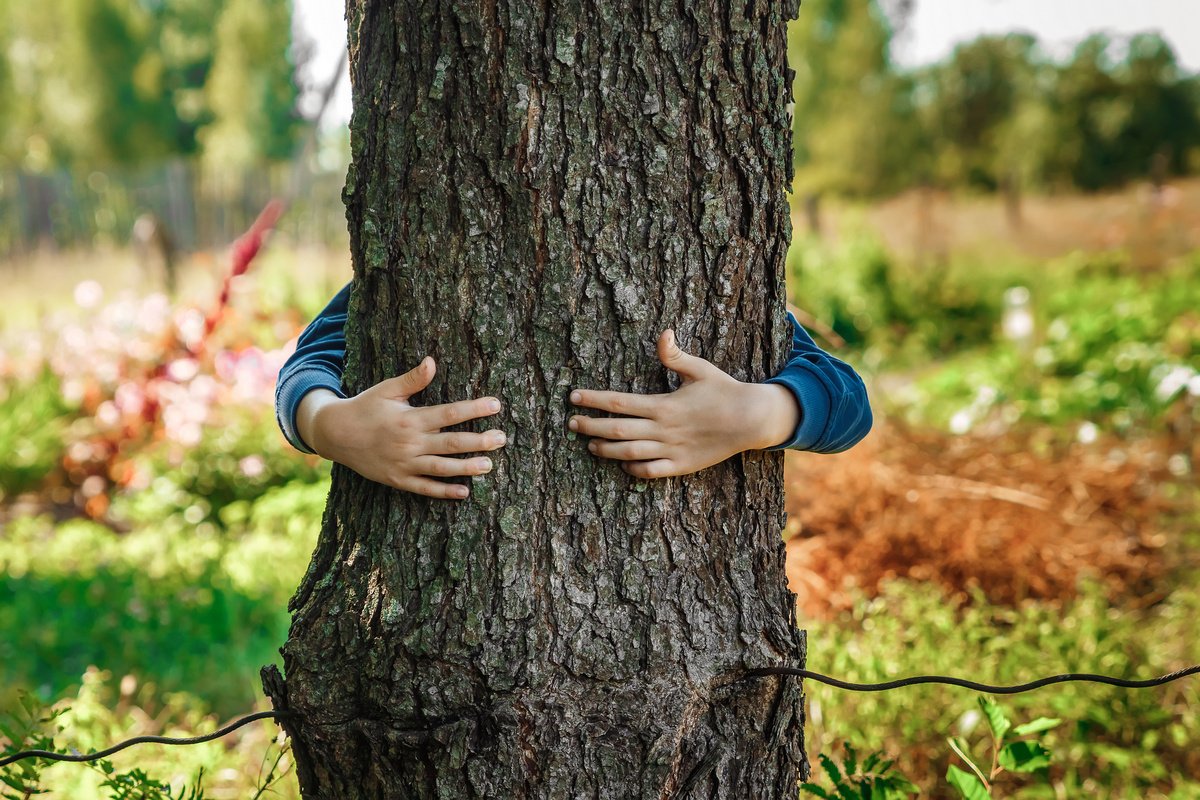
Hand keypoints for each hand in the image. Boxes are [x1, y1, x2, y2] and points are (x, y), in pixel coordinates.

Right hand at [296, 357, 505, 498]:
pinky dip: (444, 492)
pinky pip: (424, 488)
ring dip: (467, 468)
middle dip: (479, 441)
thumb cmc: (365, 407)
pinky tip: (464, 492)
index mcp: (410, 419)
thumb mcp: (387, 390)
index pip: (449, 413)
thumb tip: (432, 361)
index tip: (495, 405)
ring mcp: (404, 464)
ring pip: (441, 468)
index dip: (474, 409)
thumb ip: (413, 379)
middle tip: (501, 439)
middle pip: (451, 443)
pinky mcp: (398, 480)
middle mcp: (410, 443)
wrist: (335, 435)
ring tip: (488, 465)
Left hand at [568, 330, 798, 478]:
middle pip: (616, 430)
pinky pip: (650, 471)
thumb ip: (675, 355)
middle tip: (571, 424)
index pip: (618, 402)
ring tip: (589, 445)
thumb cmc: (724, 391)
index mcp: (663, 405)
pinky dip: (633, 469)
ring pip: (629, 453)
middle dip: (590, 426)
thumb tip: (663, 333)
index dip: (593, 400)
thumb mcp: (700, 369)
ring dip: (605, 450)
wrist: (751, 420)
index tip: (574, 397)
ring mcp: (671, 450)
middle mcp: (663, 430)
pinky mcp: (681, 466)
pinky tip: (622, 464)